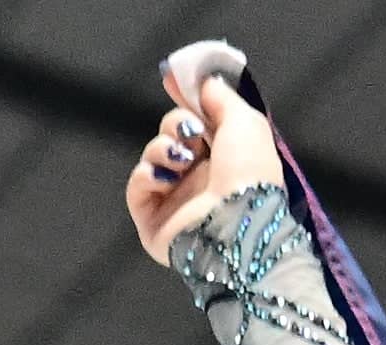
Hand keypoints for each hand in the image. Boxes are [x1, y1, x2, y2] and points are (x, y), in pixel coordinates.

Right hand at [126, 50, 281, 267]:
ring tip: (181, 161)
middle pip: (170, 133)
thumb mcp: (245, 121)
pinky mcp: (154, 222)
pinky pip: (136, 186)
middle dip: (174, 124)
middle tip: (190, 133)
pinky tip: (165, 179)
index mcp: (223, 161)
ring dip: (162, 148)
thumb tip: (200, 81)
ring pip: (152, 155)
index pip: (195, 123)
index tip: (172, 80)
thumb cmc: (248, 175)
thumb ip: (220, 96)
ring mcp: (176, 203)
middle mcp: (200, 181)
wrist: (236, 222)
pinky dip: (147, 175)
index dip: (184, 101)